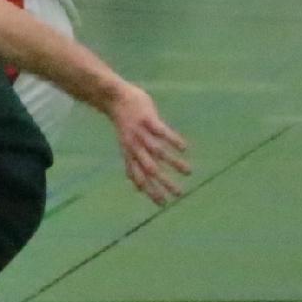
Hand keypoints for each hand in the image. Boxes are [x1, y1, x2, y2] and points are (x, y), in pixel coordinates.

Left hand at [105, 84, 192, 205]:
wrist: (113, 97)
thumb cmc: (123, 123)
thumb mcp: (125, 145)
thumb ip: (131, 164)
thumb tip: (135, 186)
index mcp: (130, 153)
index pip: (140, 177)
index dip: (150, 191)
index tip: (163, 204)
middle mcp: (135, 146)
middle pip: (150, 168)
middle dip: (164, 183)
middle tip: (179, 194)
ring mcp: (141, 132)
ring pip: (158, 151)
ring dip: (173, 162)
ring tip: (189, 172)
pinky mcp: (147, 119)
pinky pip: (161, 131)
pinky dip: (172, 140)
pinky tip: (185, 148)